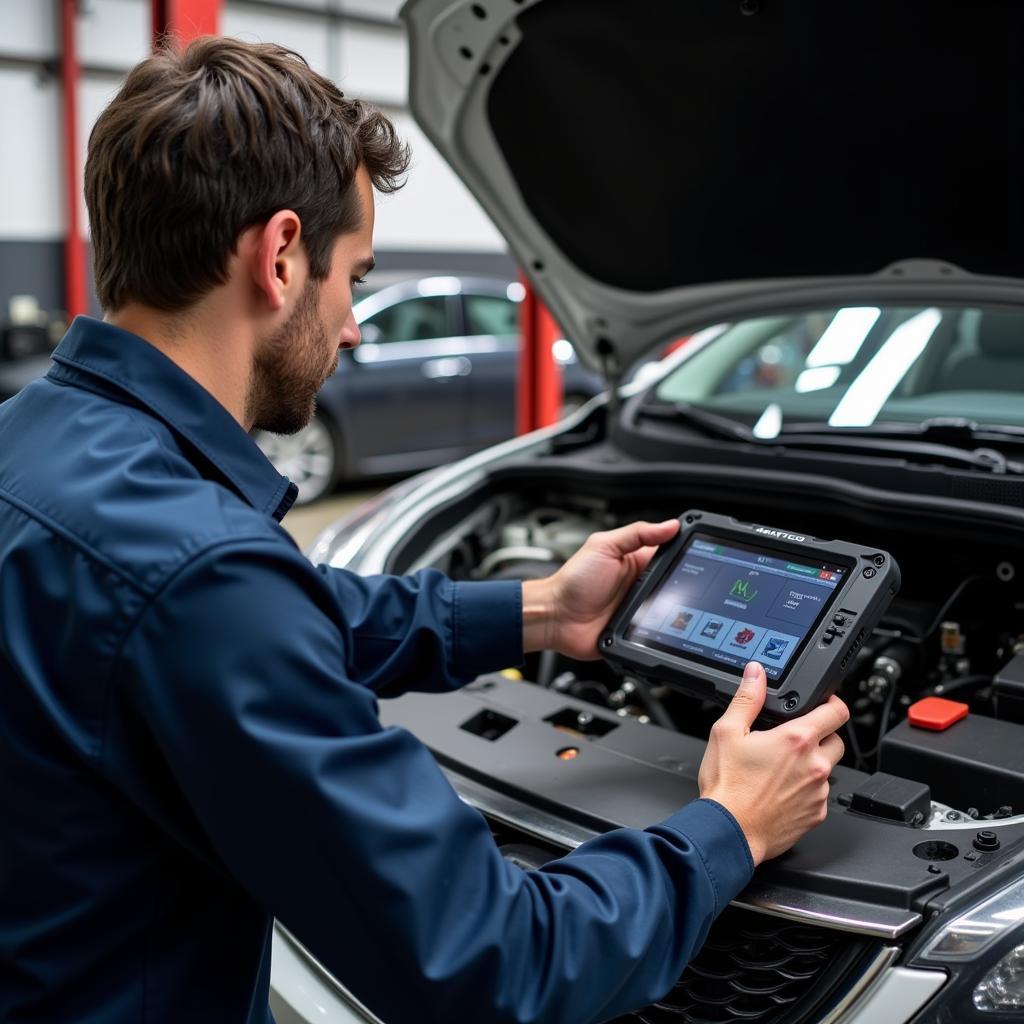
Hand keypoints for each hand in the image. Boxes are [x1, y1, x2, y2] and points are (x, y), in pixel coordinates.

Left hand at [521, 519, 679, 658]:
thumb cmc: (573, 581)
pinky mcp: (639, 631)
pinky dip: (665, 630)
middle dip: (684, 584)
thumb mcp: (603, 547)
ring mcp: (641, 609)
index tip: (698, 549)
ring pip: (673, 609)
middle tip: (680, 584)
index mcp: (637, 561)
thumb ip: (637, 533)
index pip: (670, 553)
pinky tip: (664, 627)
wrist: (556, 618)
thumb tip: (671, 525)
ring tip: (670, 605)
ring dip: (675, 608)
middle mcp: (642, 585)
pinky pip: (660, 631)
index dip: (685, 552)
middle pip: (677, 582)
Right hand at [698, 662, 848, 865]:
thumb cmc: (727, 787)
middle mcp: (815, 765)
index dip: (832, 702)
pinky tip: (781, 790)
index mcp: (796, 740)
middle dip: (822, 734)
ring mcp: (818, 792)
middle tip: (794, 738)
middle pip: (837, 739)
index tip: (823, 703)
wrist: (729, 832)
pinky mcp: (816, 815)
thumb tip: (756, 674)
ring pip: (828, 769)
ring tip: (781, 767)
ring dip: (812, 763)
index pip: (837, 712)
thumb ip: (747, 698)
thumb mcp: (727, 731)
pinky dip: (806, 789)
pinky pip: (820, 795)